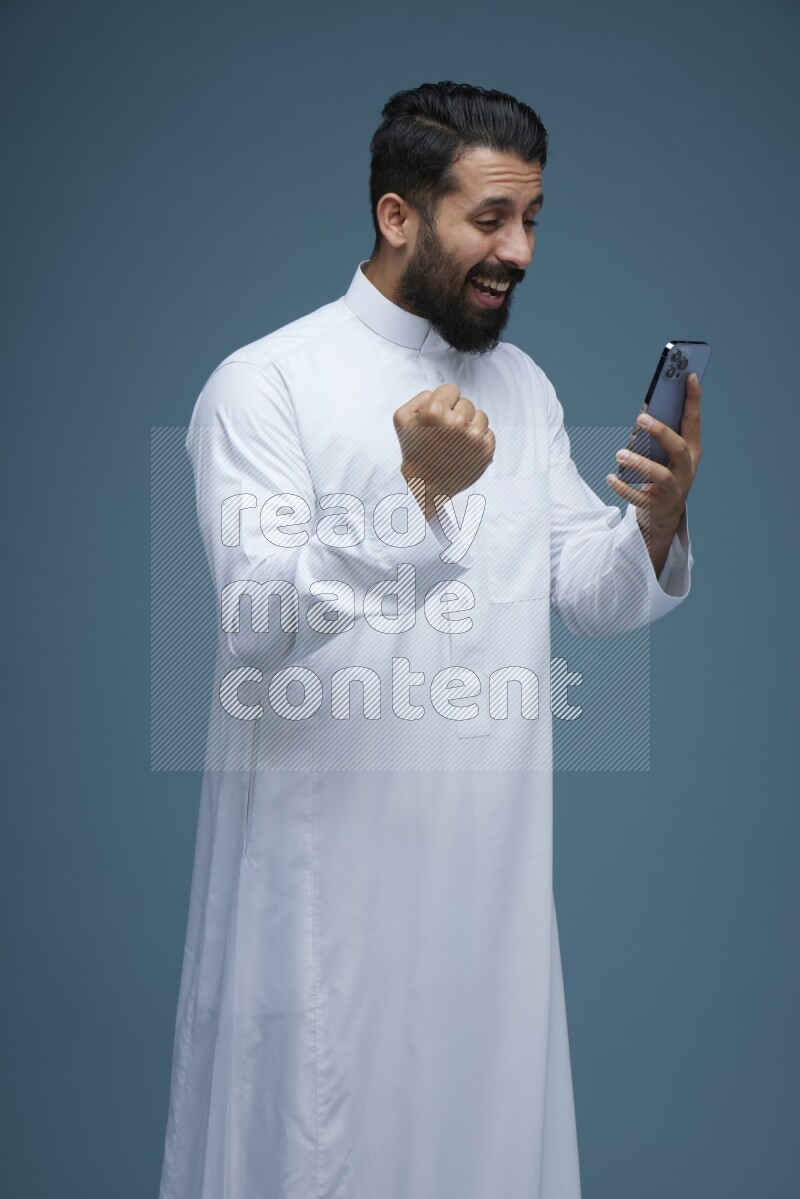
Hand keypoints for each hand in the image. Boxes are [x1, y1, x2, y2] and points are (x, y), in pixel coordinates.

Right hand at [394, 383, 494, 518]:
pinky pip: (488, 433)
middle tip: (443, 433)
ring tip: (454, 441)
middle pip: (466, 403)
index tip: (437, 417)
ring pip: (480, 416)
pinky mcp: (486, 450)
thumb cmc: (413, 451)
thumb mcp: (402, 417)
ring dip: (470, 425)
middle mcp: (458, 423)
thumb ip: (421, 397)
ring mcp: (474, 438)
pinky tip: (464, 449)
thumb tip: (440, 394)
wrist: (424, 484)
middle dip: (456, 414)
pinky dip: (478, 439)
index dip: (443, 401)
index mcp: (436, 412)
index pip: (451, 389)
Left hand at [606, 371, 701, 572]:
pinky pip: (639, 497)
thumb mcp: (665, 454)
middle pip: (679, 448)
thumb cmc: (662, 475)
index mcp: (692, 451)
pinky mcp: (657, 505)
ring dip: (639, 462)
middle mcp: (686, 469)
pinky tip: (610, 478)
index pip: (694, 422)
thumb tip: (643, 412)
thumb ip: (659, 435)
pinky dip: (623, 487)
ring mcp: (673, 489)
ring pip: (660, 475)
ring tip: (619, 454)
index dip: (694, 400)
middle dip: (661, 432)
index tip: (690, 376)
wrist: (664, 516)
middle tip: (640, 418)